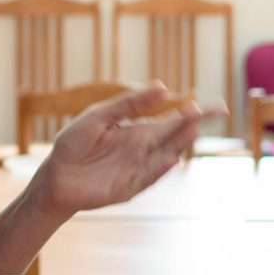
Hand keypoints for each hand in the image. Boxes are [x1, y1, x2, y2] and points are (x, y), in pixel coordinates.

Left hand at [32, 83, 202, 216]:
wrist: (54, 176)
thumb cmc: (75, 144)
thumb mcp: (99, 116)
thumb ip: (128, 104)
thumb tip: (162, 87)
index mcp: (139, 132)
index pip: (172, 121)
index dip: (194, 113)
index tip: (217, 106)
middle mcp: (144, 150)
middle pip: (175, 137)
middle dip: (195, 125)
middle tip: (218, 112)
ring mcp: (137, 170)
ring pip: (165, 156)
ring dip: (180, 146)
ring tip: (195, 131)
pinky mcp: (127, 188)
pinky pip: (147, 178)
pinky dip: (159, 170)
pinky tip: (172, 159)